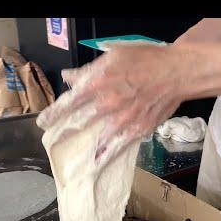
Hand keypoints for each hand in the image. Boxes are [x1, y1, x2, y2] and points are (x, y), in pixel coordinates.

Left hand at [37, 44, 186, 164]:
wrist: (177, 72)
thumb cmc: (147, 60)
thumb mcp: (114, 56)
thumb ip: (89, 71)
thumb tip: (69, 78)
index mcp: (99, 82)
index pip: (69, 102)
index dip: (54, 114)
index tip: (43, 123)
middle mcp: (108, 103)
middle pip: (79, 123)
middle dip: (63, 133)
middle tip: (51, 142)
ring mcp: (123, 119)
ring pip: (97, 139)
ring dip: (82, 150)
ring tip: (70, 162)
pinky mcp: (138, 129)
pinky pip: (118, 146)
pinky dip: (106, 156)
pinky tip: (96, 164)